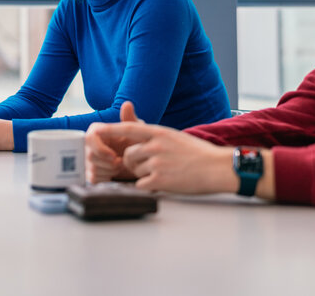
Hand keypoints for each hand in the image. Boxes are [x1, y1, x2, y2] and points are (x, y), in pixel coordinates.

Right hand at [85, 102, 148, 182]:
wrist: (139, 162)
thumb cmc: (137, 143)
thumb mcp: (136, 132)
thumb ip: (130, 119)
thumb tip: (127, 104)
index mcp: (97, 131)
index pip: (89, 138)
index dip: (100, 149)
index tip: (115, 156)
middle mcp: (89, 144)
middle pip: (89, 155)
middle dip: (107, 163)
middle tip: (121, 163)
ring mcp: (88, 159)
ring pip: (91, 169)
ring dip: (108, 171)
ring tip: (119, 167)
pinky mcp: (89, 173)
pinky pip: (93, 179)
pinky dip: (105, 179)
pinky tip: (114, 175)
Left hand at [121, 125, 237, 194]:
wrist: (217, 168)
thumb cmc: (200, 153)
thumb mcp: (176, 137)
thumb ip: (157, 137)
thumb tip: (141, 141)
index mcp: (159, 132)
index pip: (128, 128)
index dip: (111, 129)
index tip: (97, 130)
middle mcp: (155, 145)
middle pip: (129, 155)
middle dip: (133, 163)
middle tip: (148, 167)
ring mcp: (157, 163)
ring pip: (135, 171)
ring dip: (144, 175)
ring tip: (164, 173)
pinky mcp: (160, 180)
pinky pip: (141, 185)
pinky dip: (148, 187)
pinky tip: (163, 184)